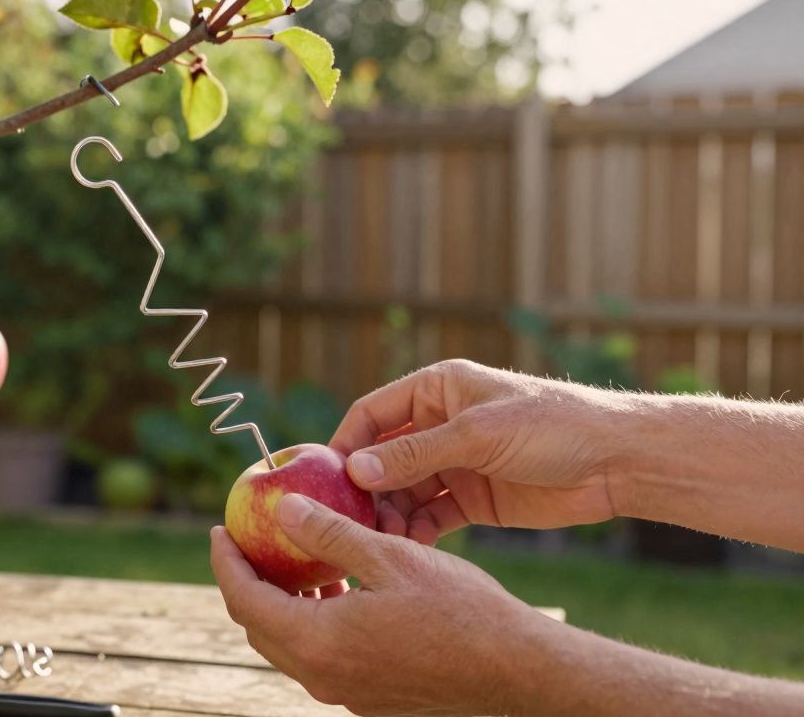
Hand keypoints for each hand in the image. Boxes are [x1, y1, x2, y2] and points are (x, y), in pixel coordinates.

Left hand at [212, 493, 545, 715]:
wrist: (516, 671)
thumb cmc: (460, 609)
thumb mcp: (391, 556)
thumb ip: (330, 534)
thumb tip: (282, 508)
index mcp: (319, 641)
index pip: (245, 600)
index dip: (225, 561)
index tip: (221, 528)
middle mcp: (323, 676)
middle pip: (259, 628)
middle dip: (246, 582)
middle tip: (248, 540)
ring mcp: (345, 693)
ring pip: (288, 645)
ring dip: (282, 602)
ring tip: (292, 557)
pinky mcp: (368, 697)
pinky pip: (319, 656)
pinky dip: (311, 621)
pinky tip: (335, 588)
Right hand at [330, 359, 630, 542]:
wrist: (617, 461)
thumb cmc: (552, 426)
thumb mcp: (478, 435)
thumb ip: (416, 455)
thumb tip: (357, 472)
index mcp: (437, 390)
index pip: (372, 414)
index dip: (346, 444)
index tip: (323, 479)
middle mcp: (439, 425)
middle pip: (383, 458)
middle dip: (363, 489)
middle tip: (344, 521)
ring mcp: (455, 464)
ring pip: (403, 491)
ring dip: (388, 515)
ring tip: (377, 541)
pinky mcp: (472, 499)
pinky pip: (430, 516)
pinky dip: (416, 532)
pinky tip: (405, 549)